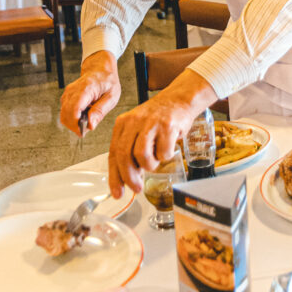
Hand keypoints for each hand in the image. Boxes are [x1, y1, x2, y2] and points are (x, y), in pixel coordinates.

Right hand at [59, 52, 119, 134]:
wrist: (100, 69)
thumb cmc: (107, 81)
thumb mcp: (112, 96)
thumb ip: (100, 111)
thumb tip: (90, 125)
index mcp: (86, 89)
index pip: (74, 109)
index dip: (76, 124)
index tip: (84, 131)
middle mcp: (73, 90)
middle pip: (66, 114)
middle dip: (75, 126)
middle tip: (88, 127)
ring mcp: (68, 93)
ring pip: (63, 115)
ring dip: (73, 123)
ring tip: (88, 119)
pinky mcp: (66, 97)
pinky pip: (65, 112)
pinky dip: (72, 118)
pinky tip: (83, 114)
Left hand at [108, 69, 215, 195]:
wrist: (178, 100)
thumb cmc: (158, 118)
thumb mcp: (138, 130)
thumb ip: (130, 150)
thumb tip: (126, 179)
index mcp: (123, 123)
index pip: (113, 153)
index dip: (114, 176)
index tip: (117, 192)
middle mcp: (134, 121)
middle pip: (124, 156)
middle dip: (130, 177)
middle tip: (137, 188)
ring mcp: (151, 123)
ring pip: (142, 156)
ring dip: (150, 166)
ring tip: (156, 160)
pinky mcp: (167, 126)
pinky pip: (163, 153)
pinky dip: (165, 156)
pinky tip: (167, 147)